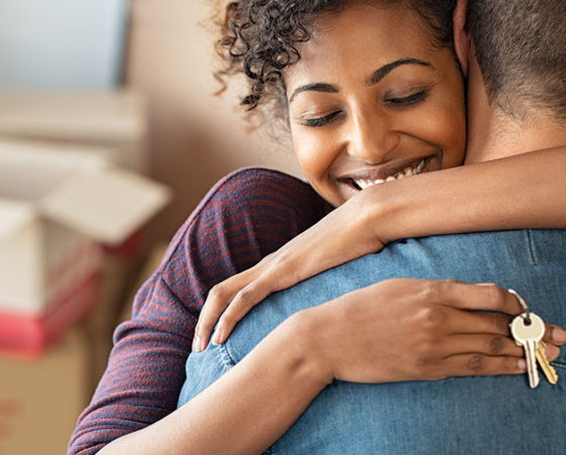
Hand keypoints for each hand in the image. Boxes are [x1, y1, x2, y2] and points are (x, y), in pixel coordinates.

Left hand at [194, 196, 385, 351]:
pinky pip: (245, 296)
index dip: (220, 313)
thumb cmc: (360, 244)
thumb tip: (336, 304)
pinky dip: (228, 317)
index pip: (236, 289)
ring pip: (224, 294)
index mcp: (278, 266)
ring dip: (207, 322)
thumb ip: (328, 285)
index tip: (214, 338)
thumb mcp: (338, 271)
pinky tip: (220, 337)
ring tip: (200, 348)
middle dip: (203, 320)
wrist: (368, 219)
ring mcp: (273, 266)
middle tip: (197, 348)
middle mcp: (268, 265)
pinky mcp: (282, 271)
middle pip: (220, 291)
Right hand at [294, 279, 565, 383]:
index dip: (517, 303)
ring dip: (524, 351)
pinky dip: (500, 367)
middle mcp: (438, 316)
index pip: (491, 295)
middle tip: (560, 335)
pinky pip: (473, 368)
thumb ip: (434, 290)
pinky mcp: (427, 368)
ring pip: (491, 348)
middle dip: (534, 330)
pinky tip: (518, 367)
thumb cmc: (359, 308)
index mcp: (432, 290)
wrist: (327, 338)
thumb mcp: (398, 285)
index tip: (527, 309)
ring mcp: (434, 345)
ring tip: (548, 354)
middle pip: (499, 324)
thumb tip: (468, 296)